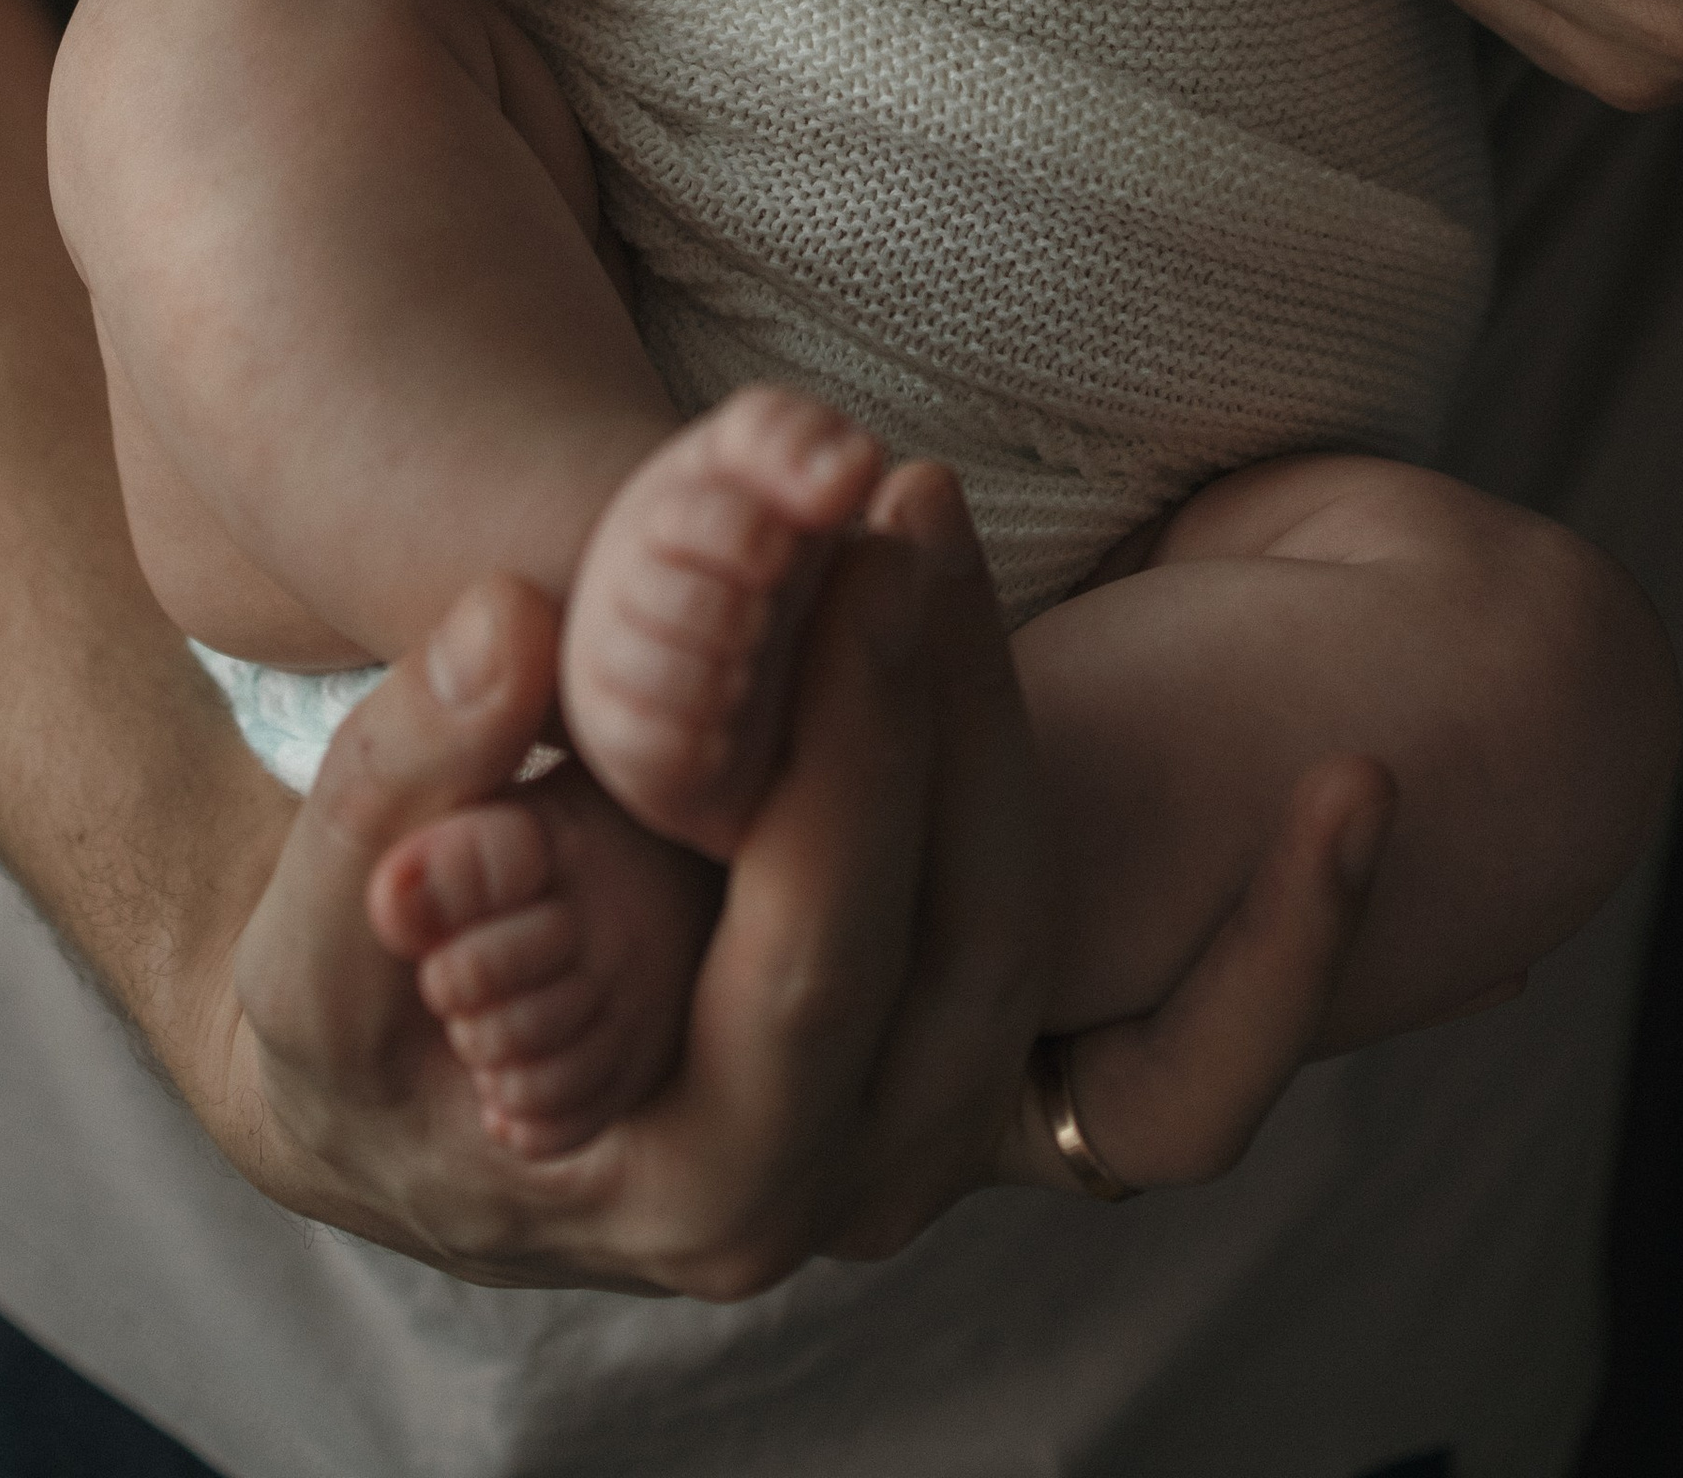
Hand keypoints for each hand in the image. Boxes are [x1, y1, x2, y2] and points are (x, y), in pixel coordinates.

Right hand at [186, 469, 1388, 1286]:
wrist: (409, 1084)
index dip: (843, 739)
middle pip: (959, 936)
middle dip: (944, 695)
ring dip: (1023, 728)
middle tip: (910, 490)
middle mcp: (838, 1192)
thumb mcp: (330, 907)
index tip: (850, 539)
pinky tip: (1352, 794)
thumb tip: (510, 631)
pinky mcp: (982, 1088)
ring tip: (946, 521)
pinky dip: (1271, 958)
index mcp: (681, 1171)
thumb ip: (408, 783)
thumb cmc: (351, 997)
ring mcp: (931, 1147)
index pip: (805, 946)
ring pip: (1046, 953)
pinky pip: (1170, 1072)